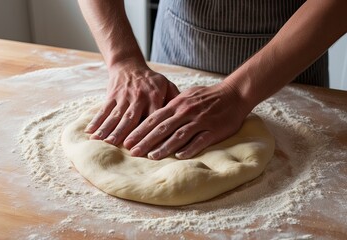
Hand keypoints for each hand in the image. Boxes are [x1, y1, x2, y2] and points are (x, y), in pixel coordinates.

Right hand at [85, 62, 179, 145]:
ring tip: (102, 142)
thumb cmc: (152, 81)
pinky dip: (96, 121)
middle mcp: (139, 97)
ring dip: (109, 129)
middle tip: (122, 147)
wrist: (129, 65)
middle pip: (132, 118)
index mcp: (155, 96)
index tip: (149, 146)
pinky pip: (103, 109)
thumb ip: (175, 102)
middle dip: (126, 133)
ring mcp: (123, 97)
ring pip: (115, 115)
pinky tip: (90, 132)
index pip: (153, 118)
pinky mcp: (111, 96)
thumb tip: (185, 120)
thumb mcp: (167, 86)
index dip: (151, 132)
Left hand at [123, 82, 249, 159]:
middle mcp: (186, 112)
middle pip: (162, 128)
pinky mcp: (213, 130)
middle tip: (133, 152)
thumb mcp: (187, 95)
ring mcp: (200, 121)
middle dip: (146, 141)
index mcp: (178, 104)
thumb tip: (158, 116)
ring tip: (151, 157)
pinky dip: (189, 148)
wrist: (234, 93)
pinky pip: (200, 140)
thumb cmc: (208, 96)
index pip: (154, 119)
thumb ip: (173, 105)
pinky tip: (179, 156)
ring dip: (164, 147)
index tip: (128, 141)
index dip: (140, 130)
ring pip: (178, 135)